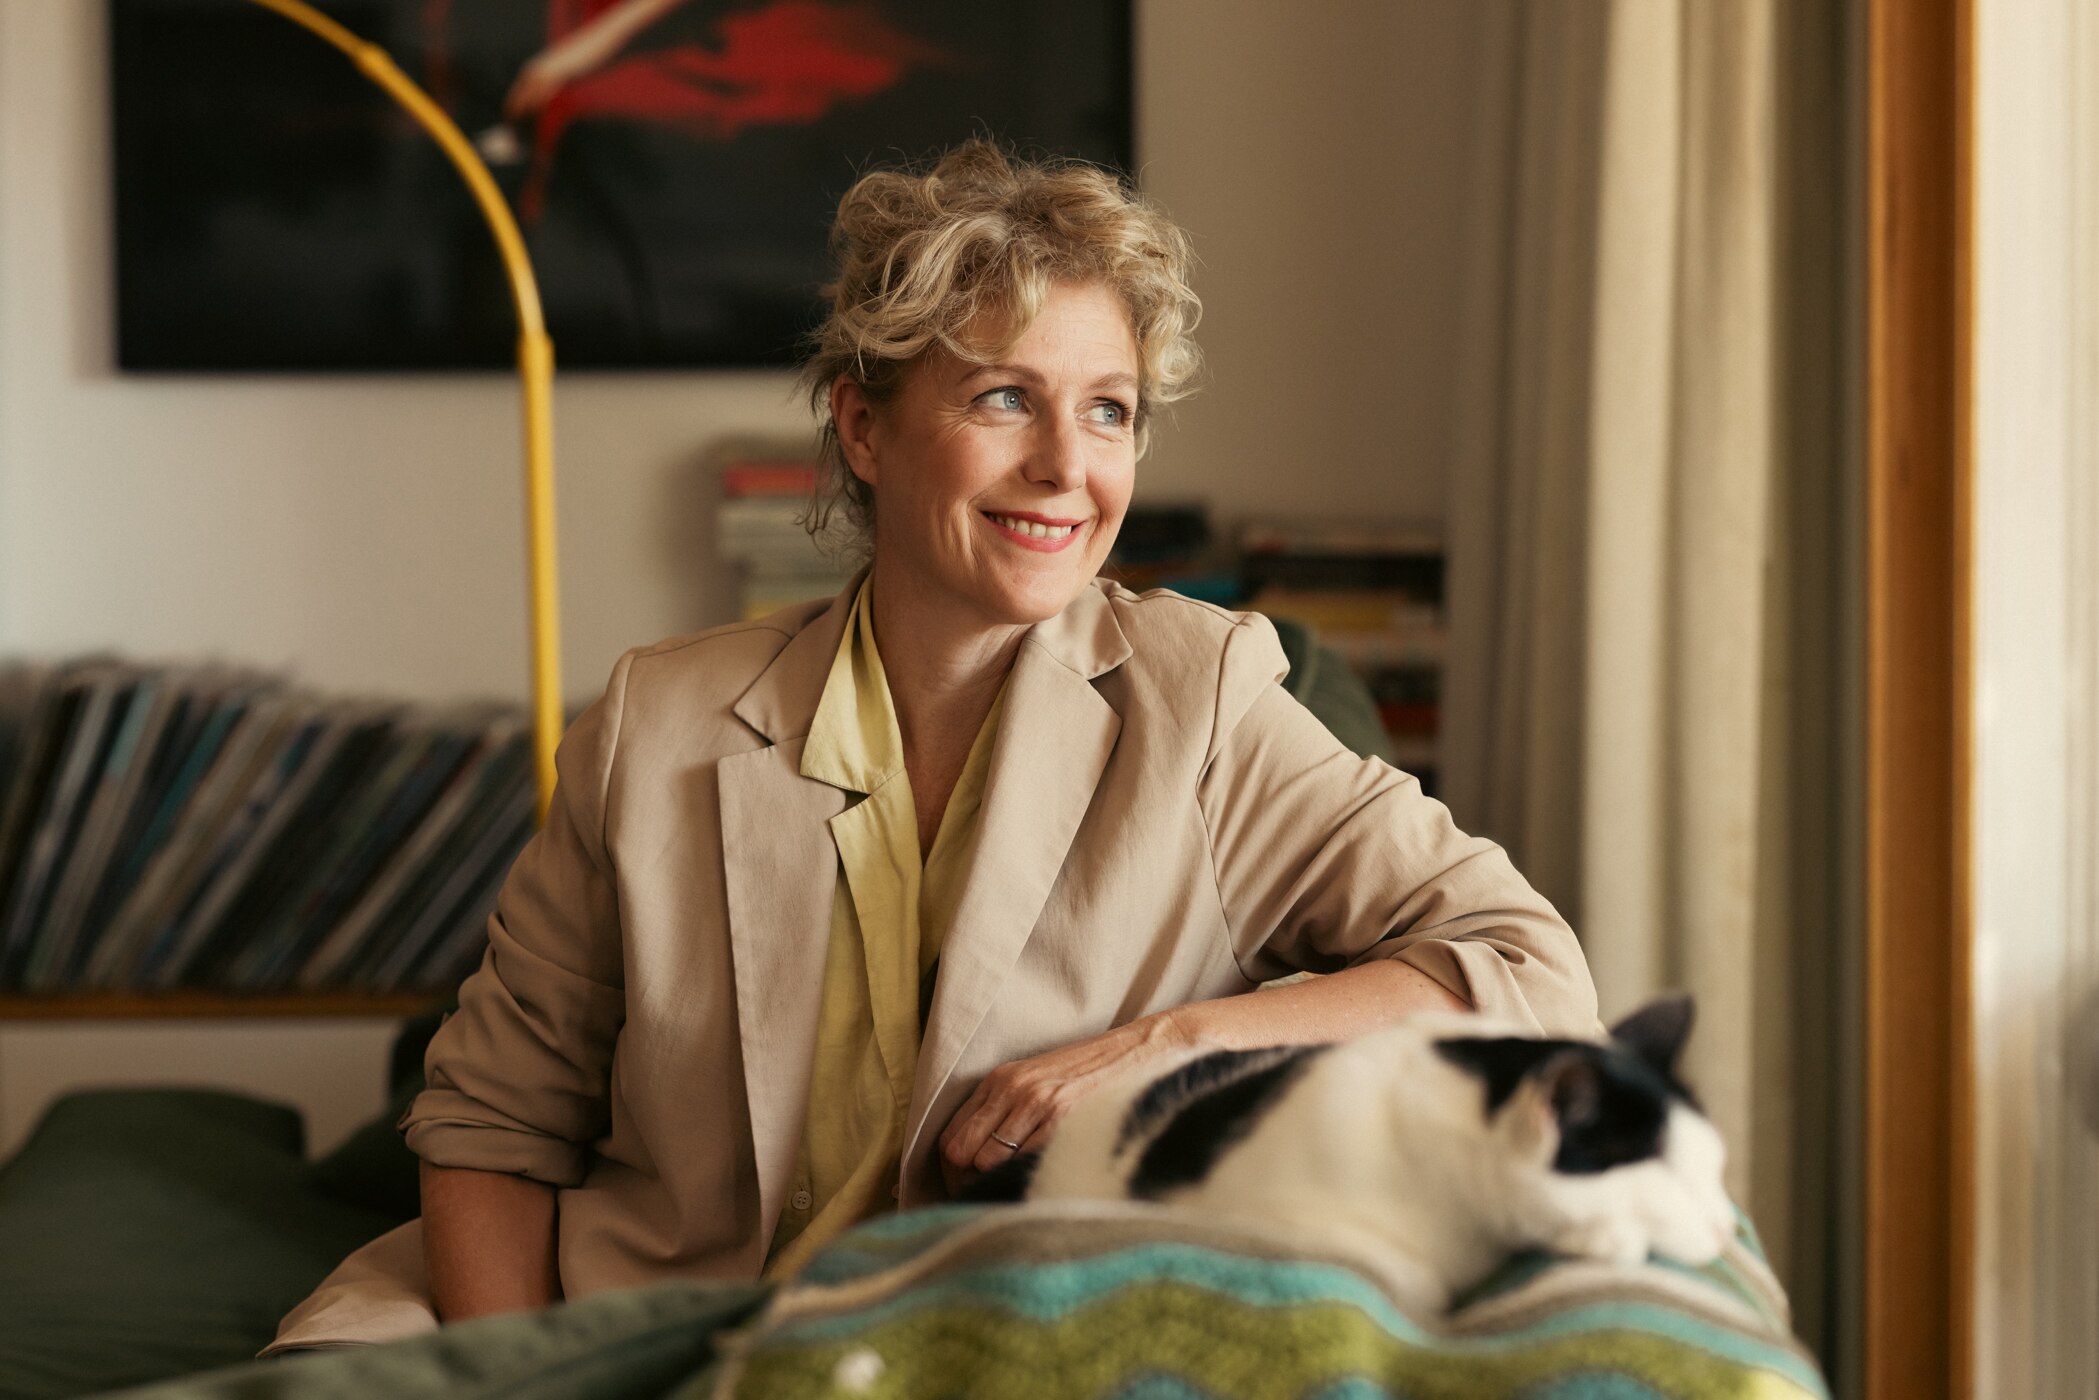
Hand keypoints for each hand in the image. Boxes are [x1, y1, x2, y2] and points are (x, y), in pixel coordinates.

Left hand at [938, 1014, 1188, 1195]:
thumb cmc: (1093, 1072)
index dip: (953, 1173)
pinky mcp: (1063, 1118)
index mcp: (1001, 1080)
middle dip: (968, 1184)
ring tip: (1015, 1195)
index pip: (951, 1136)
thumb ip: (1008, 1111)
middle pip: (961, 1153)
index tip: (967, 1190)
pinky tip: (1040, 1185)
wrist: (1143, 1048)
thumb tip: (980, 1163)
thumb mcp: (1041, 1080)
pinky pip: (1024, 1163)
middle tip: (988, 1200)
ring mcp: (1036, 1103)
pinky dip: (1025, 1180)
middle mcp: (1012, 1089)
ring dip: (996, 1185)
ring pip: (987, 1163)